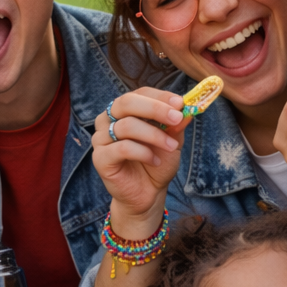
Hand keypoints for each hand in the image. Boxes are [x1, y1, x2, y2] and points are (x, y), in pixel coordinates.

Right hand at [91, 88, 191, 236]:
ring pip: (126, 125)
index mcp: (124, 111)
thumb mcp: (172, 140)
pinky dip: (143, 153)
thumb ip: (176, 124)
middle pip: (126, 102)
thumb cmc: (157, 162)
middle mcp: (108, 120)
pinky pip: (122, 148)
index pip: (139, 93)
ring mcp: (101, 139)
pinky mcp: (99, 158)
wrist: (147, 193)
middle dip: (155, 108)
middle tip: (177, 118)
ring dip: (154, 135)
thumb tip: (187, 108)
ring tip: (170, 146)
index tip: (181, 103)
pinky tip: (154, 160)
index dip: (160, 96)